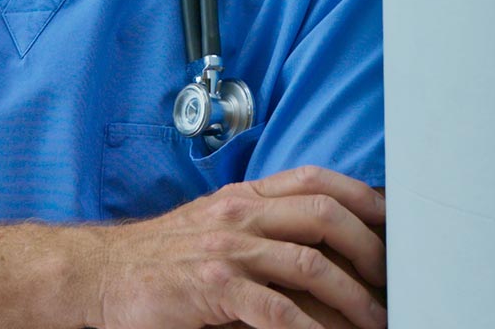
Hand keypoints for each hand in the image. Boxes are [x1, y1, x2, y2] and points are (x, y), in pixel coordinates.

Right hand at [94, 166, 386, 328]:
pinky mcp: (212, 287)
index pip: (315, 179)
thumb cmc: (159, 258)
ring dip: (354, 300)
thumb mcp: (213, 228)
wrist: (100, 275)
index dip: (363, 198)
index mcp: (241, 197)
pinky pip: (278, 311)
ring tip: (373, 324)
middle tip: (390, 283)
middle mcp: (237, 215)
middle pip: (324, 215)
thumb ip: (261, 229)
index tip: (393, 226)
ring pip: (311, 265)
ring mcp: (225, 250)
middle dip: (370, 250)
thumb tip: (324, 252)